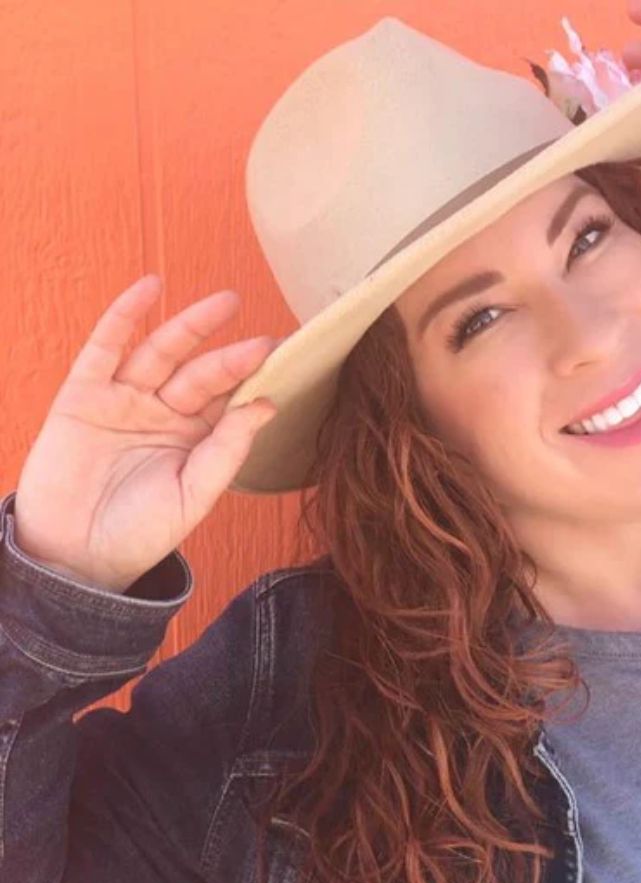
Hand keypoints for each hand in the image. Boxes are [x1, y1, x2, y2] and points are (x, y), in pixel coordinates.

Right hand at [13, 274, 278, 593]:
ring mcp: (124, 401)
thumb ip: (227, 450)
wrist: (75, 558)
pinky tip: (149, 289)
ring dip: (192, 326)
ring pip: (162, 354)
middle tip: (266, 340)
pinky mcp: (83, 396)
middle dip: (232, 357)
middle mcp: (163, 414)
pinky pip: (105, 348)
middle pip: (202, 375)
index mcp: (195, 439)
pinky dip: (124, 317)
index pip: (230, 401)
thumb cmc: (140, 534)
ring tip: (228, 303)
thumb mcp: (193, 496)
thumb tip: (267, 405)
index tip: (287, 360)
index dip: (254, 381)